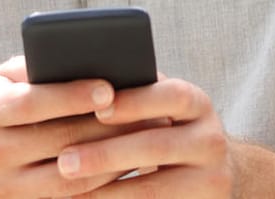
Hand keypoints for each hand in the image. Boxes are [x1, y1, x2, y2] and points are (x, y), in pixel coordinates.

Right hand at [0, 56, 146, 197]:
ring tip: (148, 139)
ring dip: (113, 159)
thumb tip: (91, 57)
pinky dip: (102, 184)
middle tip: (150, 113)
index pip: (32, 103)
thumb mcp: (5, 79)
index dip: (72, 96)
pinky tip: (129, 167)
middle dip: (108, 127)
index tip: (109, 88)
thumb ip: (39, 67)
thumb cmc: (0, 106)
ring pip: (70, 178)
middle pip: (58, 141)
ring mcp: (5, 189)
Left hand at [54, 73, 230, 196]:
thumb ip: (135, 95)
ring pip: (151, 188)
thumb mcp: (163, 111)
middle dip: (106, 154)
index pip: (172, 96)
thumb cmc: (168, 134)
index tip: (98, 109)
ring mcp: (210, 178)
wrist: (210, 176)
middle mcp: (211, 140)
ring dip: (105, 191)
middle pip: (157, 146)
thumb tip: (81, 85)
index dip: (136, 101)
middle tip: (64, 161)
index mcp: (197, 105)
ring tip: (67, 192)